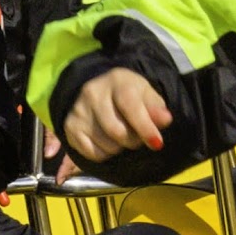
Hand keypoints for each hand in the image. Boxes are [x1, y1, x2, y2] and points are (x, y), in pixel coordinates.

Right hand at [60, 68, 174, 165]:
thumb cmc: (128, 94)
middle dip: (134, 140)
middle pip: (118, 131)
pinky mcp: (70, 127)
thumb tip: (165, 119)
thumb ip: (156, 108)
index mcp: (117, 80)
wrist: (99, 90)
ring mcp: (78, 110)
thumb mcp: (146, 95)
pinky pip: (93, 154)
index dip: (145, 127)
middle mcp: (93, 93)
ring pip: (107, 145)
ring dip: (120, 148)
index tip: (157, 143)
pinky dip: (105, 154)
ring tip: (121, 136)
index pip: (130, 106)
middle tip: (138, 136)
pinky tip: (107, 141)